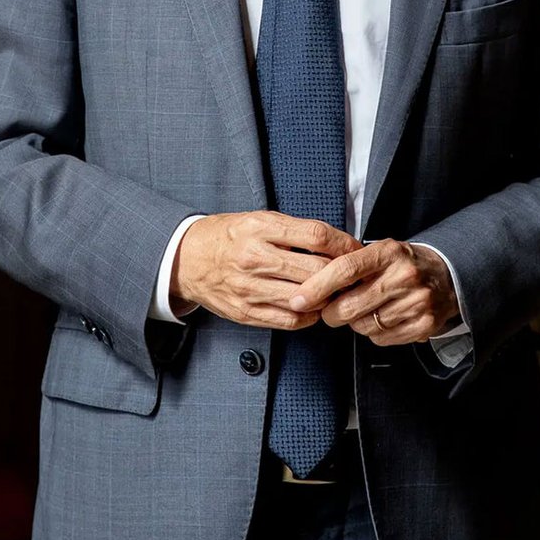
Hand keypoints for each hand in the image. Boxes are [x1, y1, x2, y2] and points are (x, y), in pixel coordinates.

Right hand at [170, 211, 360, 329]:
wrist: (186, 258)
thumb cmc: (227, 237)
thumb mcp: (258, 219)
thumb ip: (295, 231)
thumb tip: (338, 243)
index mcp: (258, 228)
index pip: (316, 236)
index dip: (344, 244)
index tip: (353, 249)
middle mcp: (253, 258)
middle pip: (316, 270)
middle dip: (341, 275)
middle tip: (350, 275)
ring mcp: (249, 288)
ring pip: (307, 299)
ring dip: (326, 297)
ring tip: (331, 291)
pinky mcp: (245, 312)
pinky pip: (291, 320)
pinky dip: (308, 315)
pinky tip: (309, 305)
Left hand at [293, 238, 460, 345]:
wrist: (448, 276)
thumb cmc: (401, 264)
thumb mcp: (378, 251)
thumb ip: (348, 263)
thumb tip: (308, 286)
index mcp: (388, 252)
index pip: (344, 269)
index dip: (316, 287)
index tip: (298, 299)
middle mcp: (404, 276)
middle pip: (350, 306)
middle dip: (331, 313)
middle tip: (330, 309)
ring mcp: (417, 302)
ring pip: (363, 326)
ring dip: (354, 322)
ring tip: (365, 309)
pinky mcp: (424, 325)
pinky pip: (381, 339)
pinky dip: (374, 333)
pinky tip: (382, 318)